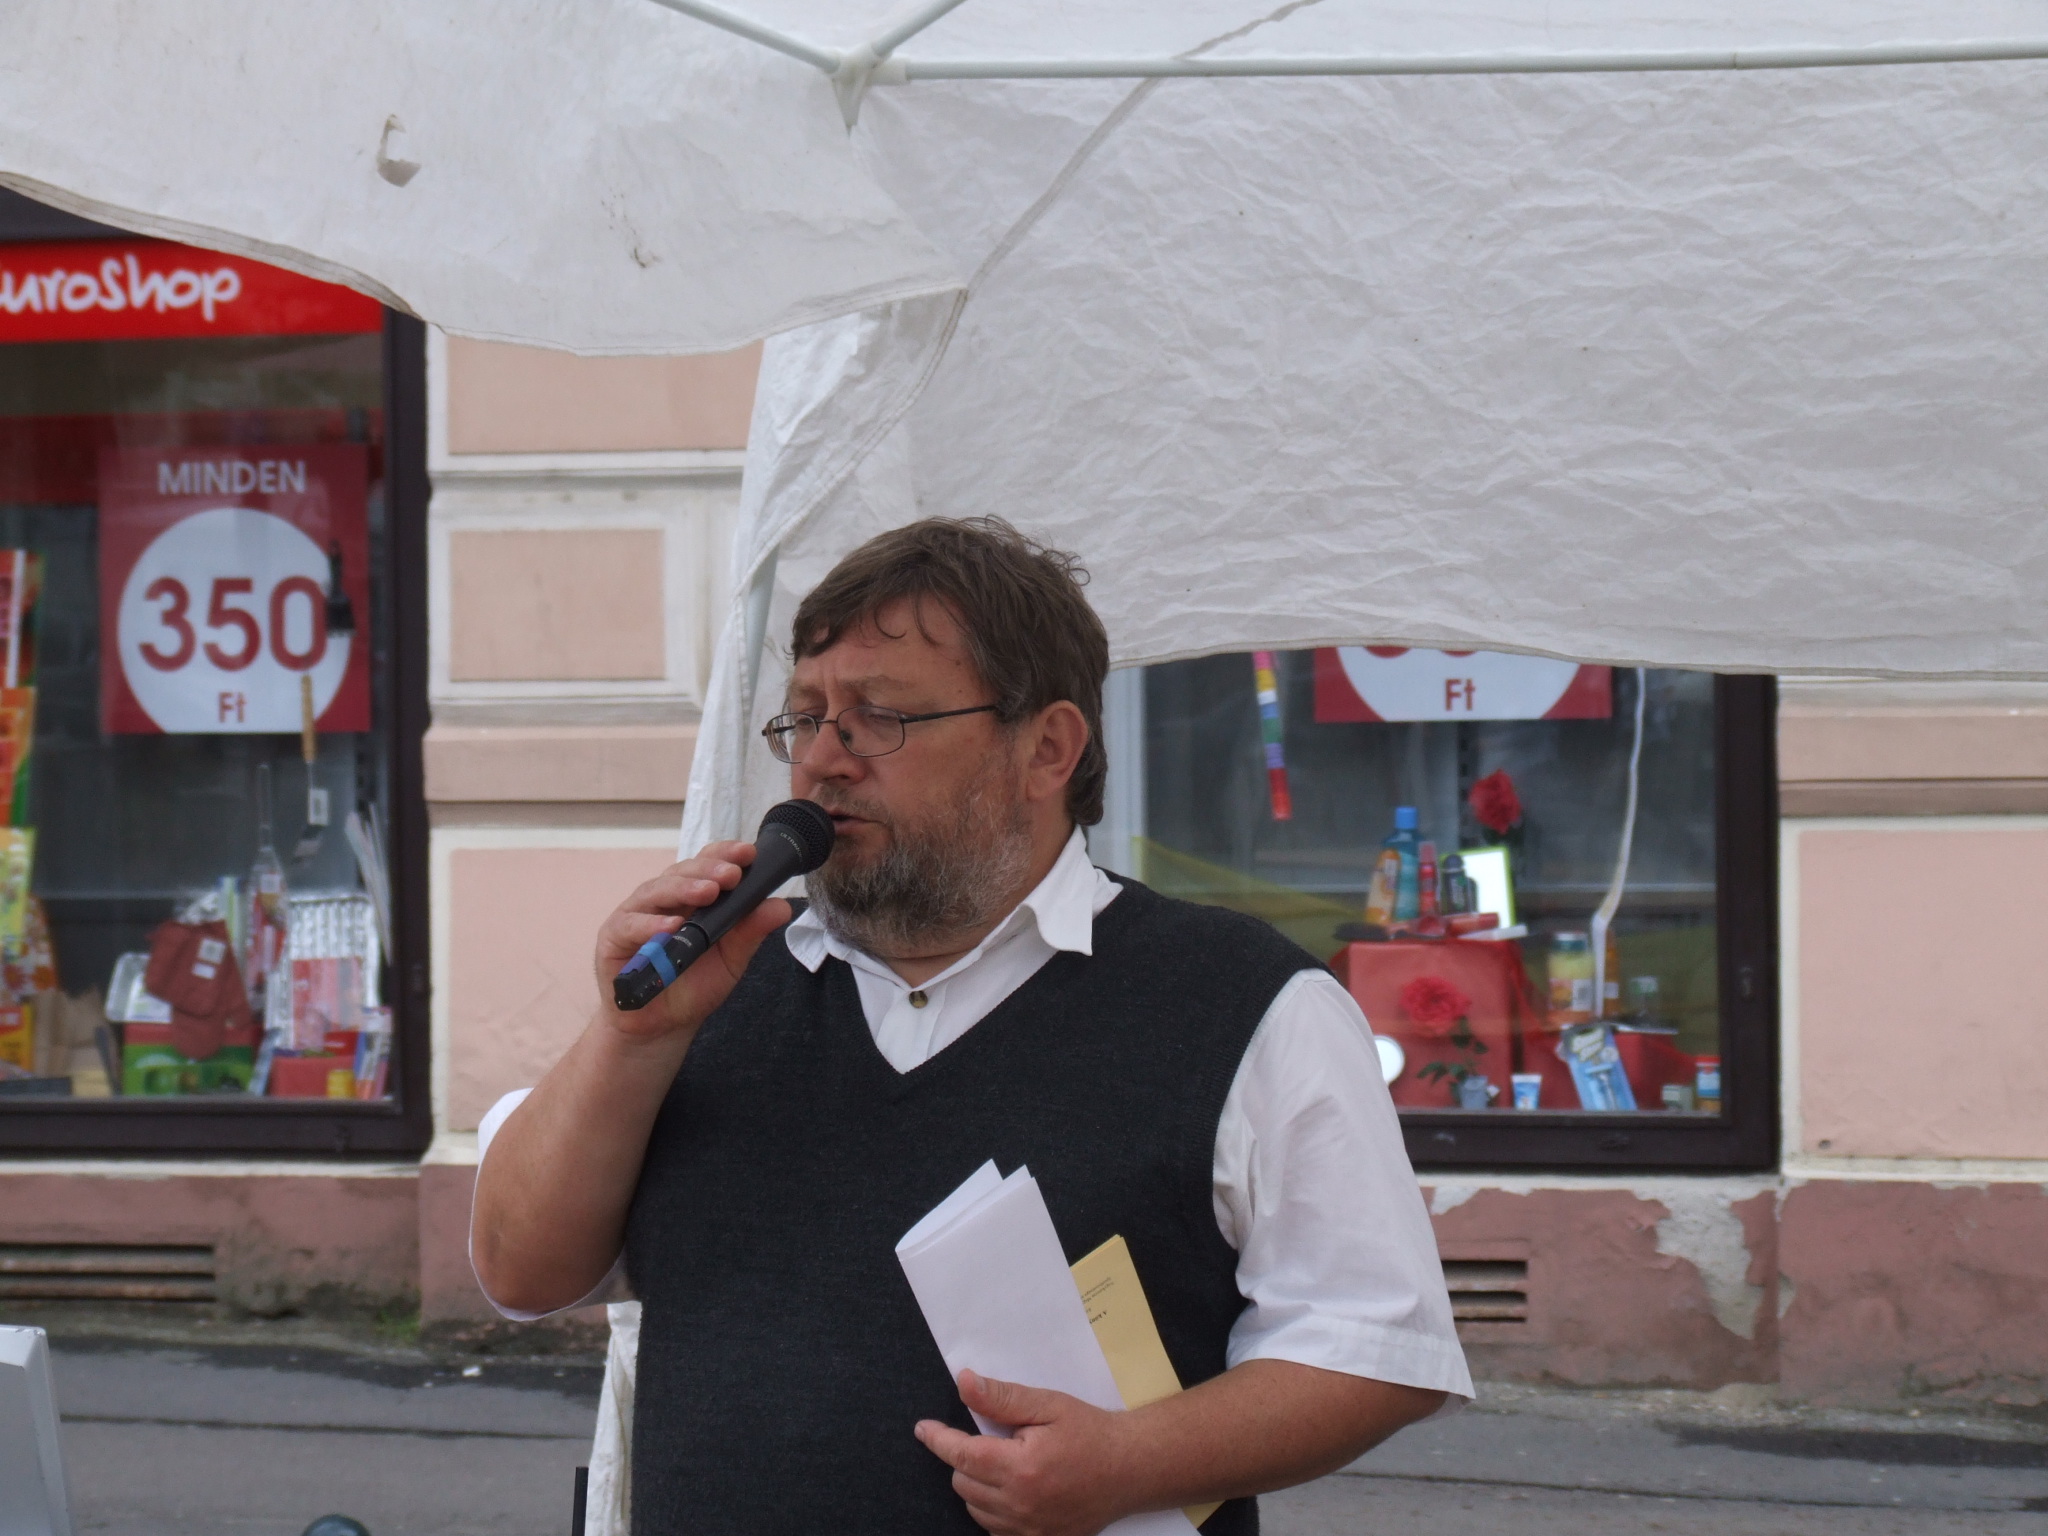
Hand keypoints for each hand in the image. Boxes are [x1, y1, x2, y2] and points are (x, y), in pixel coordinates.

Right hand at [591, 840, 791, 1041]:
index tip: (748, 853)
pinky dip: (650, 924)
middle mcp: (664, 899)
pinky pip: (630, 925)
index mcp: (692, 897)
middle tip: (731, 874)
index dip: (725, 854)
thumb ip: (751, 932)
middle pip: (683, 872)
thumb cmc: (694, 986)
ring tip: (707, 892)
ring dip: (683, 889)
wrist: (662, 1026)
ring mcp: (637, 914)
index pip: (707, 864)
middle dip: (709, 869)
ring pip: (656, 890)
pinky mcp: (614, 936)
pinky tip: (670, 927)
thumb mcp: (731, 960)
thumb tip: (781, 907)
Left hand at [915, 1370, 1134, 1535]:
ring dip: (976, 1484)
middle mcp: (1020, 1505)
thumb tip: (963, 1383)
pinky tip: (1010, 1489)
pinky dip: (992, 1508)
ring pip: (974, 1508)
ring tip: (1003, 1462)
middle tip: (990, 1438)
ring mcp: (1028, 1530)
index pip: (960, 1454)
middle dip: (963, 1457)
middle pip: (962, 1482)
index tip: (923, 1429)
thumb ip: (1001, 1398)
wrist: (1130, 1468)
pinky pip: (994, 1529)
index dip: (937, 1439)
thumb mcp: (1047, 1405)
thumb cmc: (1090, 1432)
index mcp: (1020, 1467)